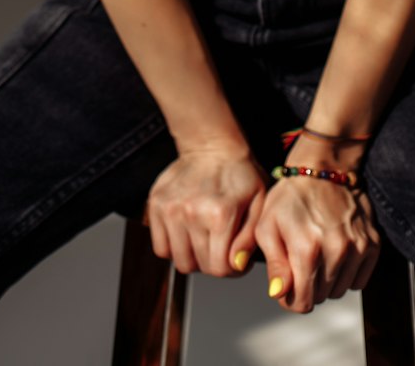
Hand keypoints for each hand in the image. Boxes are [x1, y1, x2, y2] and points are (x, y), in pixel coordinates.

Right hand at [146, 146, 267, 276]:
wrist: (211, 145)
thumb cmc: (239, 173)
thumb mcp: (258, 203)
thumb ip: (249, 238)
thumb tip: (236, 265)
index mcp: (220, 214)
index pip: (220, 269)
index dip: (232, 269)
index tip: (235, 257)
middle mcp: (191, 213)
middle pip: (200, 267)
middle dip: (213, 262)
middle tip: (220, 245)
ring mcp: (170, 210)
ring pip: (179, 261)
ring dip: (193, 256)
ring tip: (203, 238)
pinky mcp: (155, 206)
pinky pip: (161, 247)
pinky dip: (173, 247)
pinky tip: (186, 233)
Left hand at [255, 173, 379, 312]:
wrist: (323, 168)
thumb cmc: (291, 196)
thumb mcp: (267, 226)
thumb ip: (274, 265)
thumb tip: (279, 293)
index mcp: (307, 249)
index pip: (303, 303)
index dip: (291, 299)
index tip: (287, 283)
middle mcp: (337, 251)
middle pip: (322, 298)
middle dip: (308, 286)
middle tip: (301, 259)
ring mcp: (358, 248)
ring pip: (340, 291)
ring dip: (327, 280)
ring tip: (318, 252)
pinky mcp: (372, 244)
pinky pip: (359, 281)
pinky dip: (346, 273)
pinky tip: (335, 251)